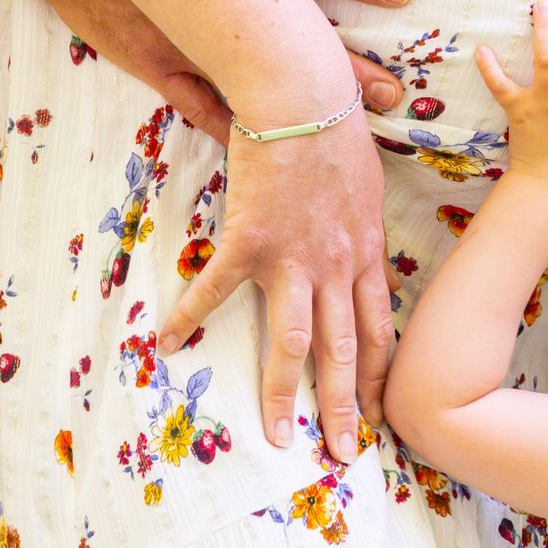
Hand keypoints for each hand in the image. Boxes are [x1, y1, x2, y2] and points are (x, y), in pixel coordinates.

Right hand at [37, 0, 410, 140]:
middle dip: (348, 69)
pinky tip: (265, 155)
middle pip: (295, 43)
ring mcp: (186, 43)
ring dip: (301, 112)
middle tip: (395, 90)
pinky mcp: (156, 65)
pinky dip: (233, 130)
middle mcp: (215, 8)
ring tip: (344, 135)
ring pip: (255, 87)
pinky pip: (201, 108)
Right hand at [153, 97, 391, 463]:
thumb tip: (357, 237)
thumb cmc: (336, 125)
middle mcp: (335, 266)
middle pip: (345, 352)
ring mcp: (293, 257)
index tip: (375, 415)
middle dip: (344, 409)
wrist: (304, 92)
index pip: (378, 331)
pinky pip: (215, 289)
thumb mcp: (366, 182)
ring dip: (286, 395)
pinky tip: (169, 345)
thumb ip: (359, 221)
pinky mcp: (250, 240)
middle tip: (344, 454)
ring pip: (295, 342)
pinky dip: (189, 317)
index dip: (376, 378)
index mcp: (364, 253)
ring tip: (281, 437)